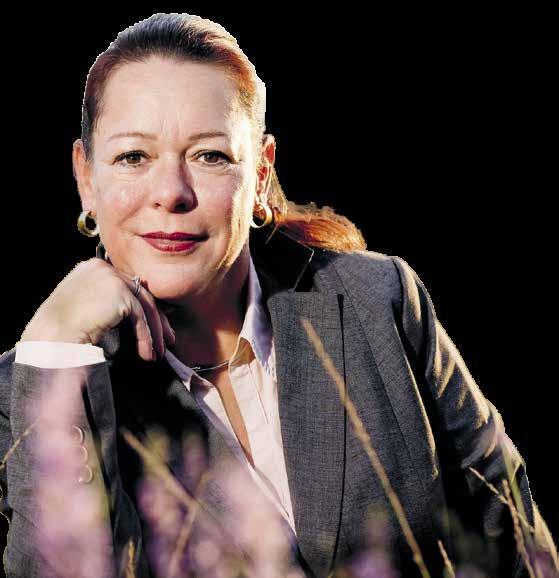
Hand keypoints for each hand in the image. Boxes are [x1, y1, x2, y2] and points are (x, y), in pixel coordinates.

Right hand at [20, 258, 175, 361]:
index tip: (157, 329)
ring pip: (144, 305)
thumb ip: (109, 303)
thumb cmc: (61, 331)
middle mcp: (102, 267)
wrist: (50, 338)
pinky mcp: (118, 291)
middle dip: (156, 321)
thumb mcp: (87, 309)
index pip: (128, 288)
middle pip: (140, 294)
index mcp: (93, 268)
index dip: (145, 310)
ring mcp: (110, 276)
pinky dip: (146, 337)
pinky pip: (140, 316)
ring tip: (158, 354)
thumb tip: (137, 313)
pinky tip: (147, 354)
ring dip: (154, 333)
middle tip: (166, 341)